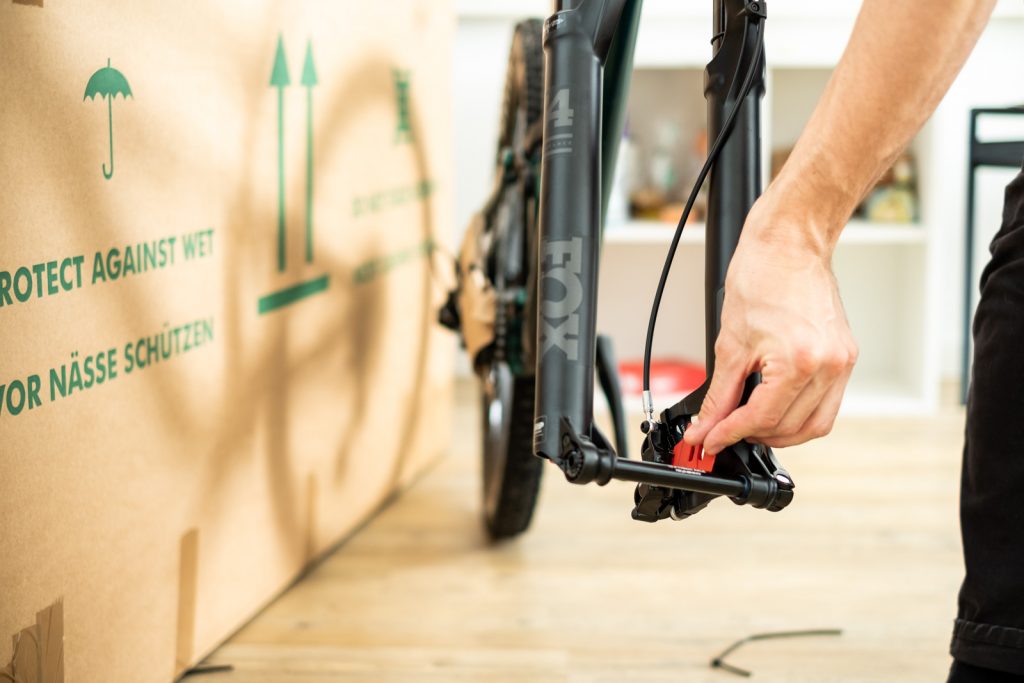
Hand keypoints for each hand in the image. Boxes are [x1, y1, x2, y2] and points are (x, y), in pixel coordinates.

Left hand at [682, 196, 857, 454]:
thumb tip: (704, 426)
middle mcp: (829, 366)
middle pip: (790, 428)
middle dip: (753, 435)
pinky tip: (776, 407)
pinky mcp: (846, 357)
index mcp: (799, 362)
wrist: (790, 243)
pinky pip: (827, 404)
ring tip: (749, 424)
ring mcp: (842, 363)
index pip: (761, 418)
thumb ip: (719, 394)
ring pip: (814, 424)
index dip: (729, 434)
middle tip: (722, 431)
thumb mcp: (730, 343)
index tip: (707, 440)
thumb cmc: (761, 277)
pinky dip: (800, 414)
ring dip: (780, 431)